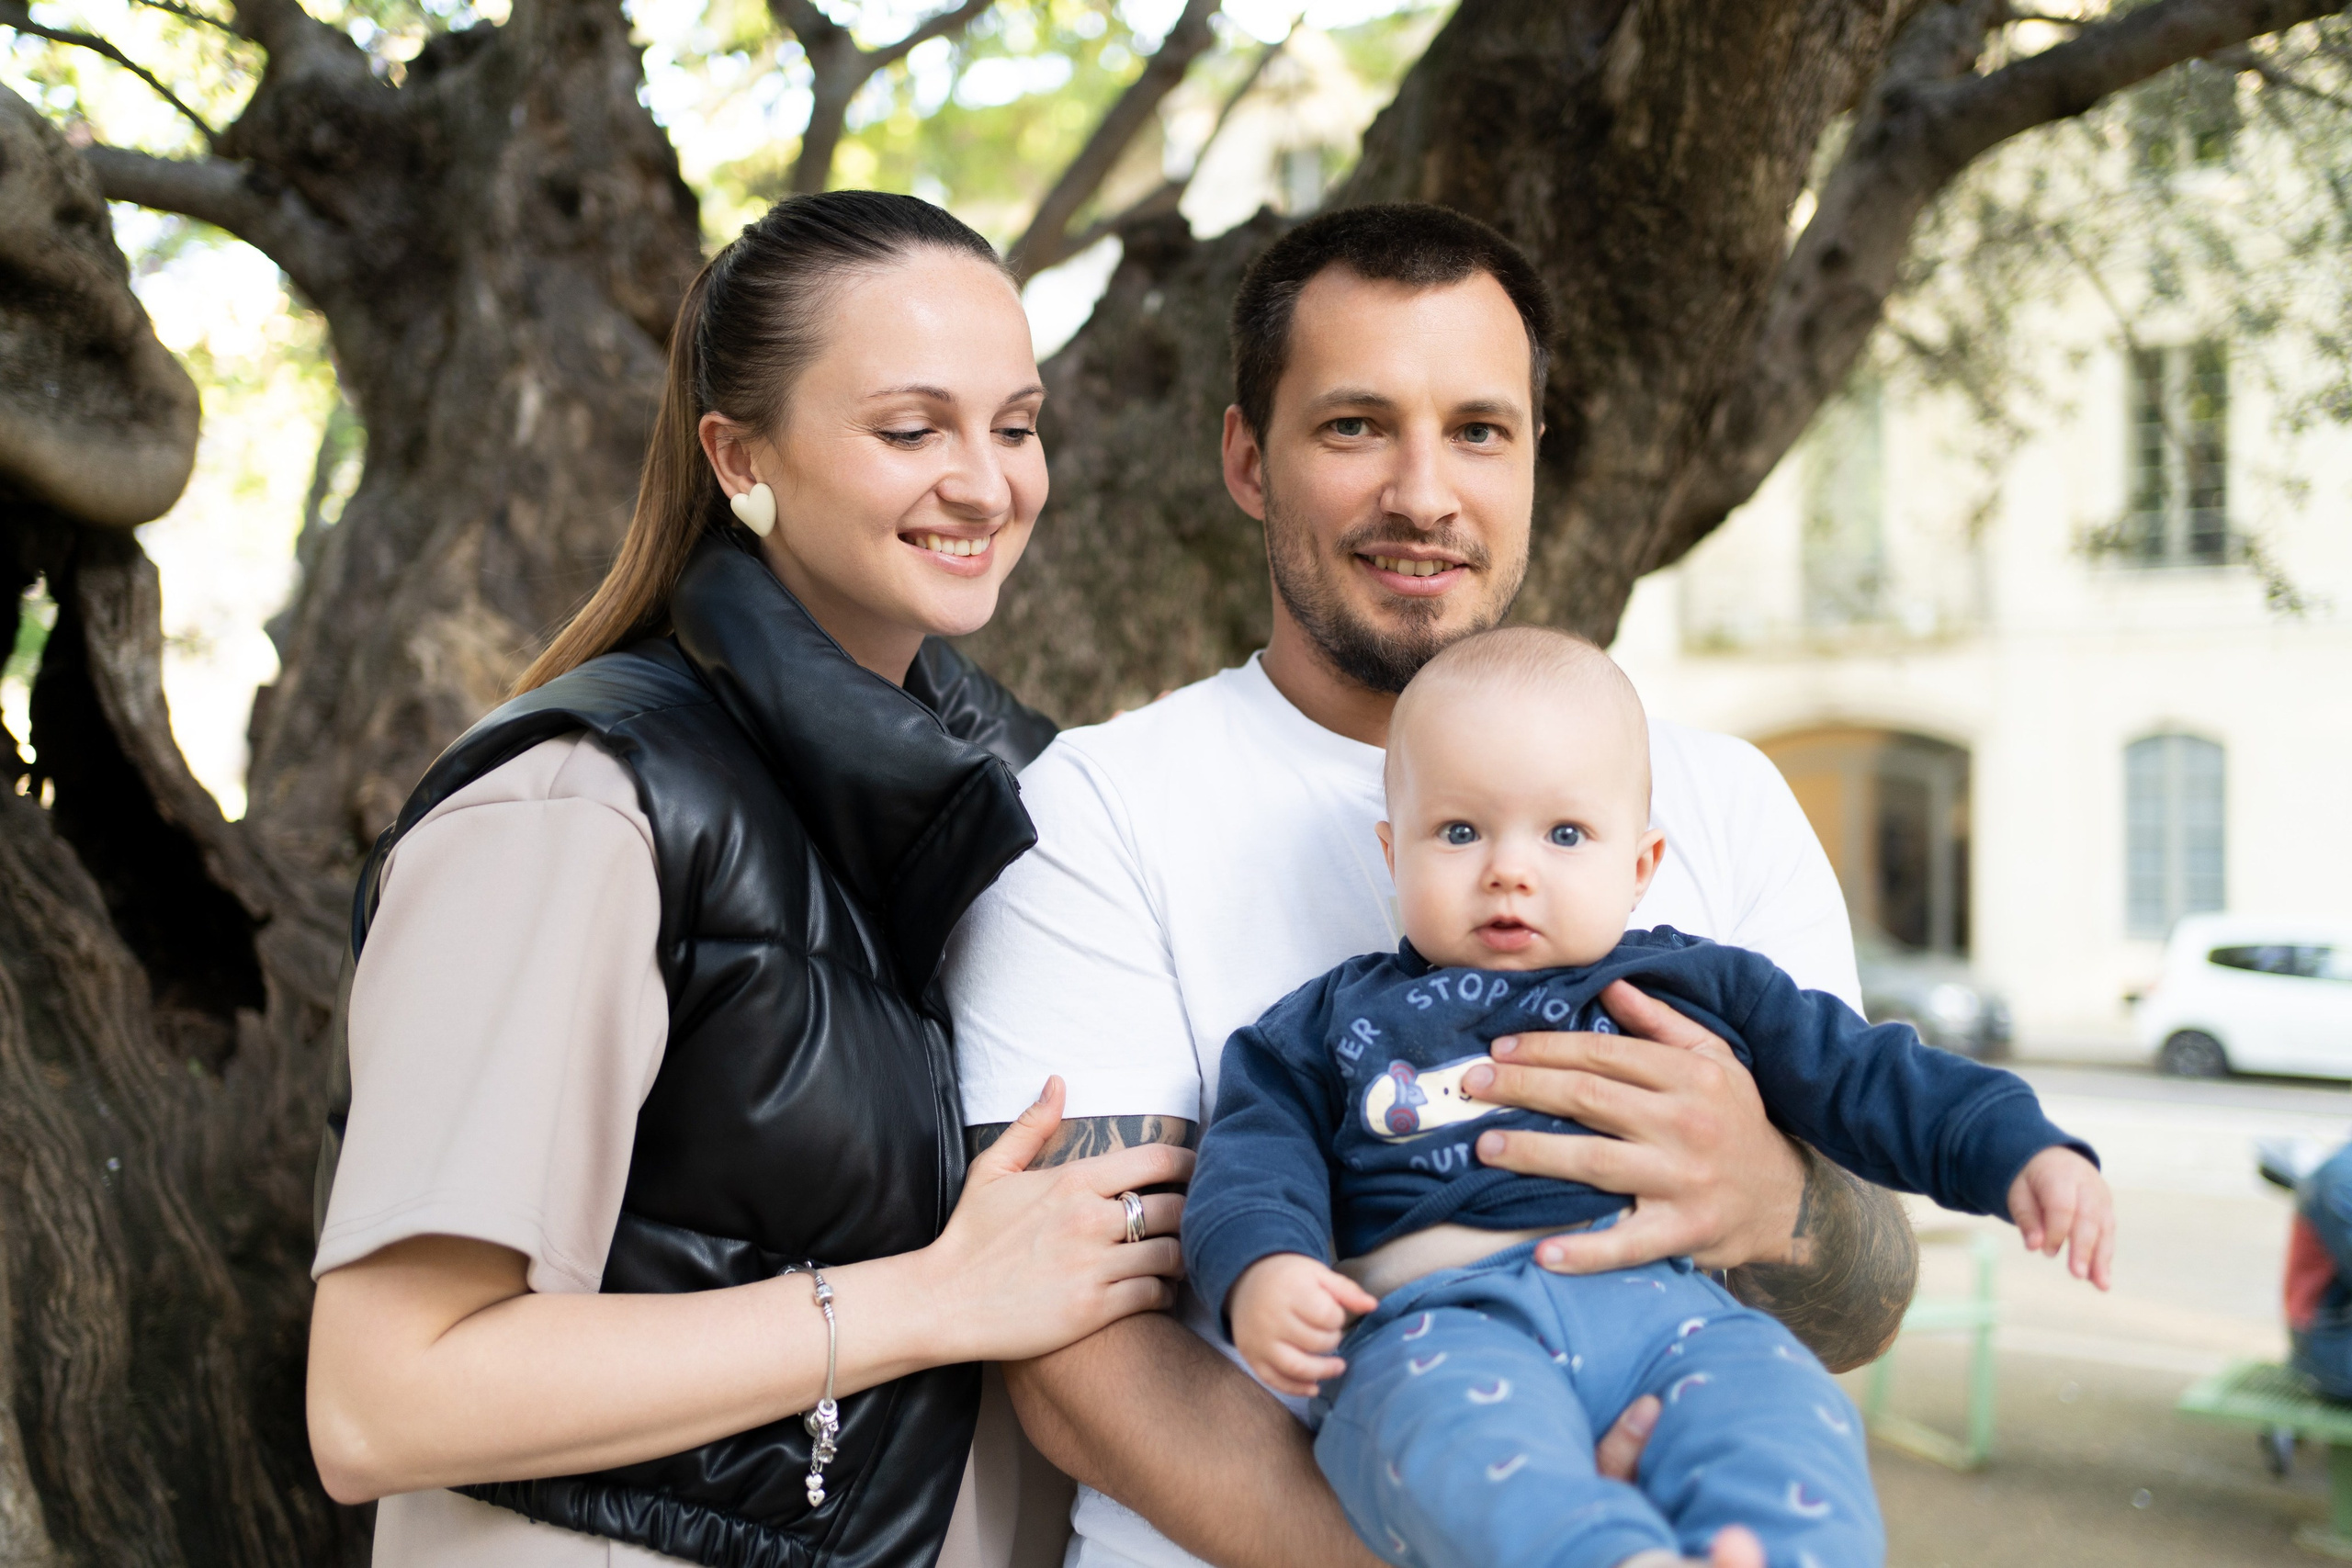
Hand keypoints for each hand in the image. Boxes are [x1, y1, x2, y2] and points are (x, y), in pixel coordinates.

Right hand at [926, 1077, 1193, 1362]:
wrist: (943, 1301)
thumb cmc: (969, 1236)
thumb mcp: (992, 1170)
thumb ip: (1032, 1125)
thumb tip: (1058, 1083)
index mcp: (1072, 1181)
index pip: (1157, 1160)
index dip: (1188, 1165)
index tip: (1195, 1172)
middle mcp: (1089, 1219)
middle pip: (1176, 1208)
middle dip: (1190, 1214)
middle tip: (1193, 1221)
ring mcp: (1093, 1266)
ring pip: (1171, 1254)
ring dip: (1181, 1256)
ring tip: (1178, 1258)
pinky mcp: (1093, 1308)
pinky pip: (1153, 1294)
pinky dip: (1163, 1292)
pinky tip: (1155, 1290)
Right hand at [1229, 1253, 1378, 1397]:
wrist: (1247, 1278)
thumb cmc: (1290, 1277)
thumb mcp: (1318, 1274)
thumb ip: (1346, 1290)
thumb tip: (1373, 1306)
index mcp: (1291, 1292)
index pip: (1327, 1316)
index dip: (1337, 1317)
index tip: (1332, 1312)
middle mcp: (1272, 1318)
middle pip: (1315, 1342)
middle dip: (1331, 1340)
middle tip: (1330, 1333)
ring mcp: (1260, 1340)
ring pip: (1296, 1367)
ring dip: (1322, 1371)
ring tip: (1338, 1367)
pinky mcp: (1251, 1356)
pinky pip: (1274, 1380)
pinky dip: (1296, 1388)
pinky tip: (1314, 1386)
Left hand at [1460, 980, 1806, 1273]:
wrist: (1787, 1199)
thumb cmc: (1735, 1121)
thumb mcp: (1714, 1059)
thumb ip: (1661, 1023)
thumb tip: (1609, 983)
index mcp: (1690, 1076)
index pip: (1604, 1053)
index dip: (1546, 1048)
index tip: (1500, 1049)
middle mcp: (1686, 1124)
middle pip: (1589, 1098)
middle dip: (1523, 1088)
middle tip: (1472, 1085)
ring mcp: (1684, 1180)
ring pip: (1595, 1161)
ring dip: (1533, 1154)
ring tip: (1485, 1146)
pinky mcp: (1685, 1232)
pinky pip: (1627, 1243)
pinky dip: (1585, 1251)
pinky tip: (1543, 1253)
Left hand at [2007, 1146, 2114, 1289]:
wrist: (2053, 1157)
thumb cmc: (2031, 1178)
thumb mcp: (2018, 1191)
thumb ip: (2027, 1218)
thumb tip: (2035, 1247)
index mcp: (2060, 1174)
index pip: (2063, 1205)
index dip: (2056, 1231)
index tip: (2046, 1252)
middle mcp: (2087, 1184)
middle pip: (2088, 1218)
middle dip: (2084, 1247)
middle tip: (2078, 1274)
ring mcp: (2101, 1195)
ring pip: (2104, 1228)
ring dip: (2102, 1258)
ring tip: (2100, 1285)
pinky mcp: (2107, 1208)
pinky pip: (2108, 1233)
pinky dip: (2105, 1256)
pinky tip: (2101, 1279)